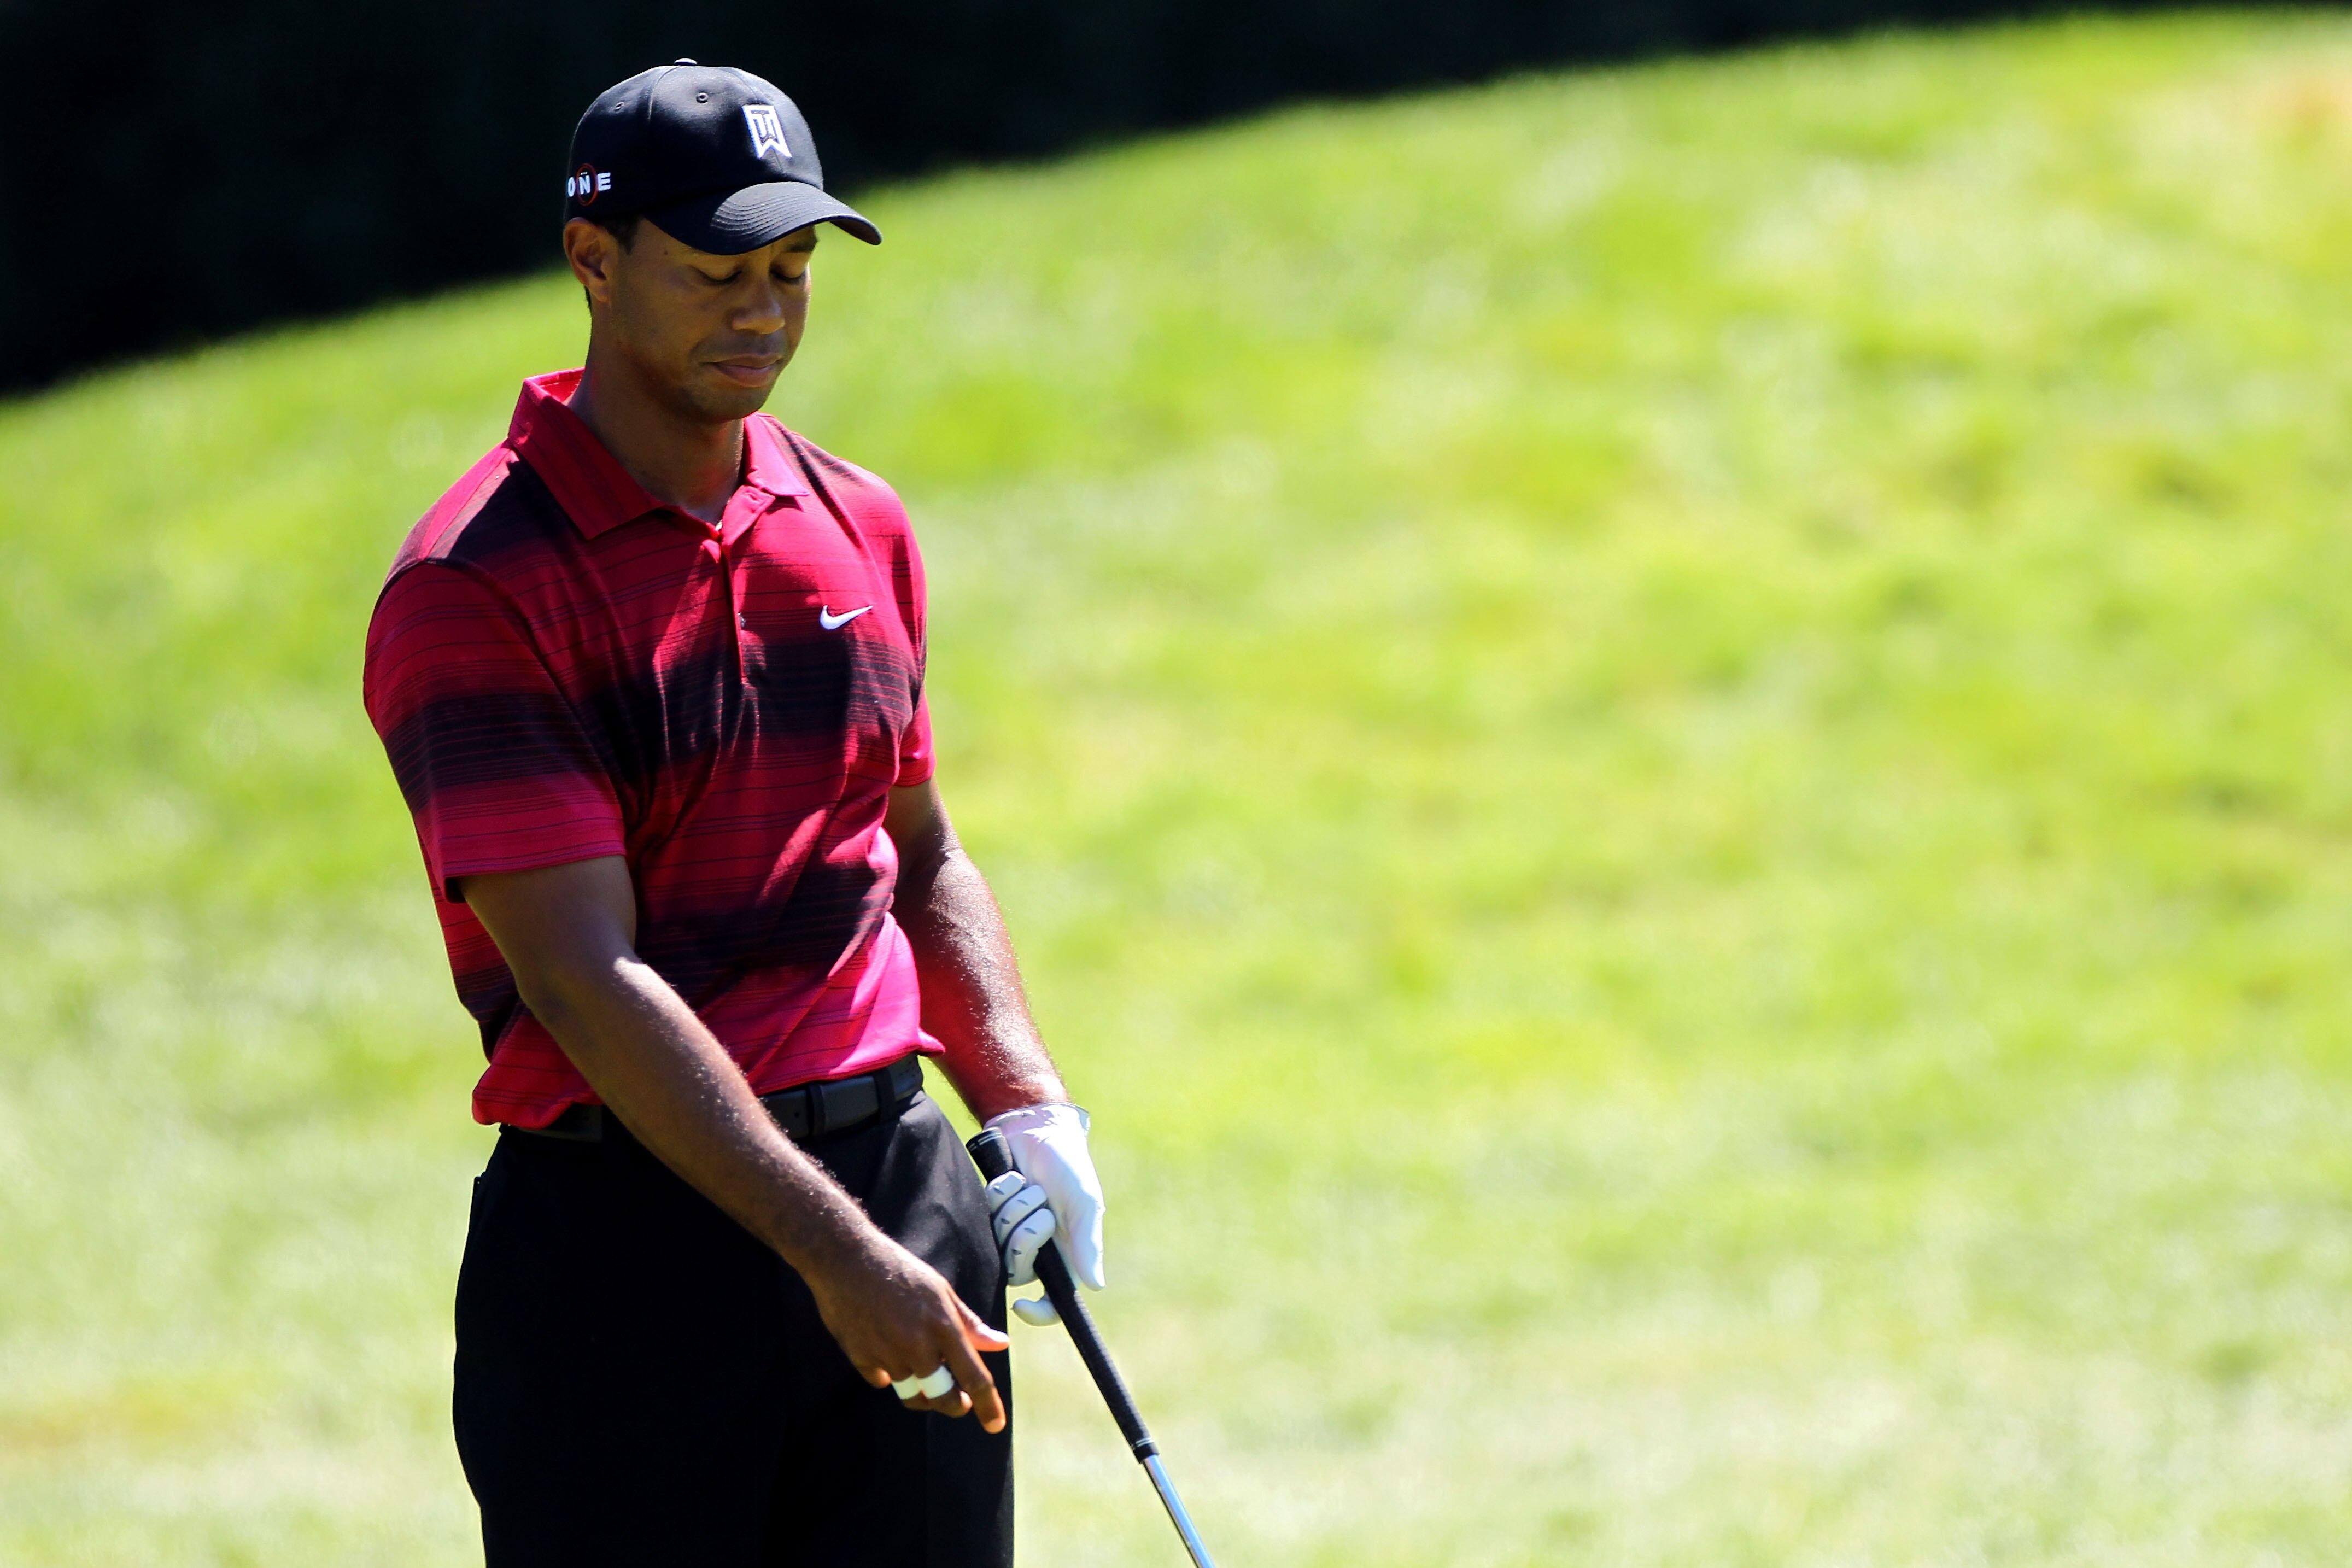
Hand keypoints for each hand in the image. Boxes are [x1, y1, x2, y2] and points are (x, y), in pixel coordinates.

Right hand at [804, 1230, 1009, 1430]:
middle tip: (957, 1402)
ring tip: (921, 1372)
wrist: (847, 1259)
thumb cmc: (900, 1270)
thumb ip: (969, 1324)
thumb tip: (1001, 1345)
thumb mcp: (941, 1291)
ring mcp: (887, 1355)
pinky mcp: (861, 1358)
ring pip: (911, 1392)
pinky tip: (887, 1353)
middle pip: (942, 1397)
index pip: (974, 1377)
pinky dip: (888, 1374)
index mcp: (943, 1326)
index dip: (987, 1405)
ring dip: (920, 1389)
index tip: (995, 1425)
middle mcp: (917, 1346)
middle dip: (953, 1405)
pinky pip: (882, 1381)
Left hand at [983, 1102, 1105, 1326]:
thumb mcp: (1084, 1203)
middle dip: (1025, 1236)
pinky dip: (1000, 1192)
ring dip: (1014, 1207)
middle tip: (1041, 1207)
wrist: (1040, 1129)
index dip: (1039, 1313)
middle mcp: (1035, 1249)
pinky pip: (986, 1214)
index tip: (1021, 1306)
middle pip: (1018, 1269)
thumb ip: (1087, 1244)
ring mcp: (1009, 1230)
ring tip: (1029, 1186)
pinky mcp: (989, 1211)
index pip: (1053, 1301)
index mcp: (1063, 1254)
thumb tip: (1096, 1286)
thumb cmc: (1070, 1167)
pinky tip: (1012, 1177)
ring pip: (999, 1241)